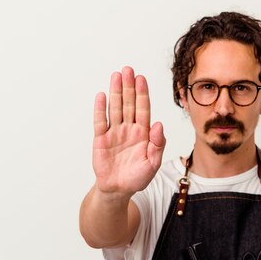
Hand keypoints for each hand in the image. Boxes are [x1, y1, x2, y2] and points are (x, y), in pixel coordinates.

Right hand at [92, 67, 165, 195]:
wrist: (119, 190)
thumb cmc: (138, 177)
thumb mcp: (153, 163)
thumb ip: (158, 144)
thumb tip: (159, 124)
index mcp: (143, 133)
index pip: (143, 109)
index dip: (142, 94)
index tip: (142, 78)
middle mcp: (129, 129)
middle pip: (129, 103)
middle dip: (129, 86)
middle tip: (128, 69)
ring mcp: (114, 132)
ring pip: (115, 108)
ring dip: (115, 92)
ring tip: (116, 75)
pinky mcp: (101, 139)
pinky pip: (100, 121)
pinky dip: (100, 109)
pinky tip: (102, 96)